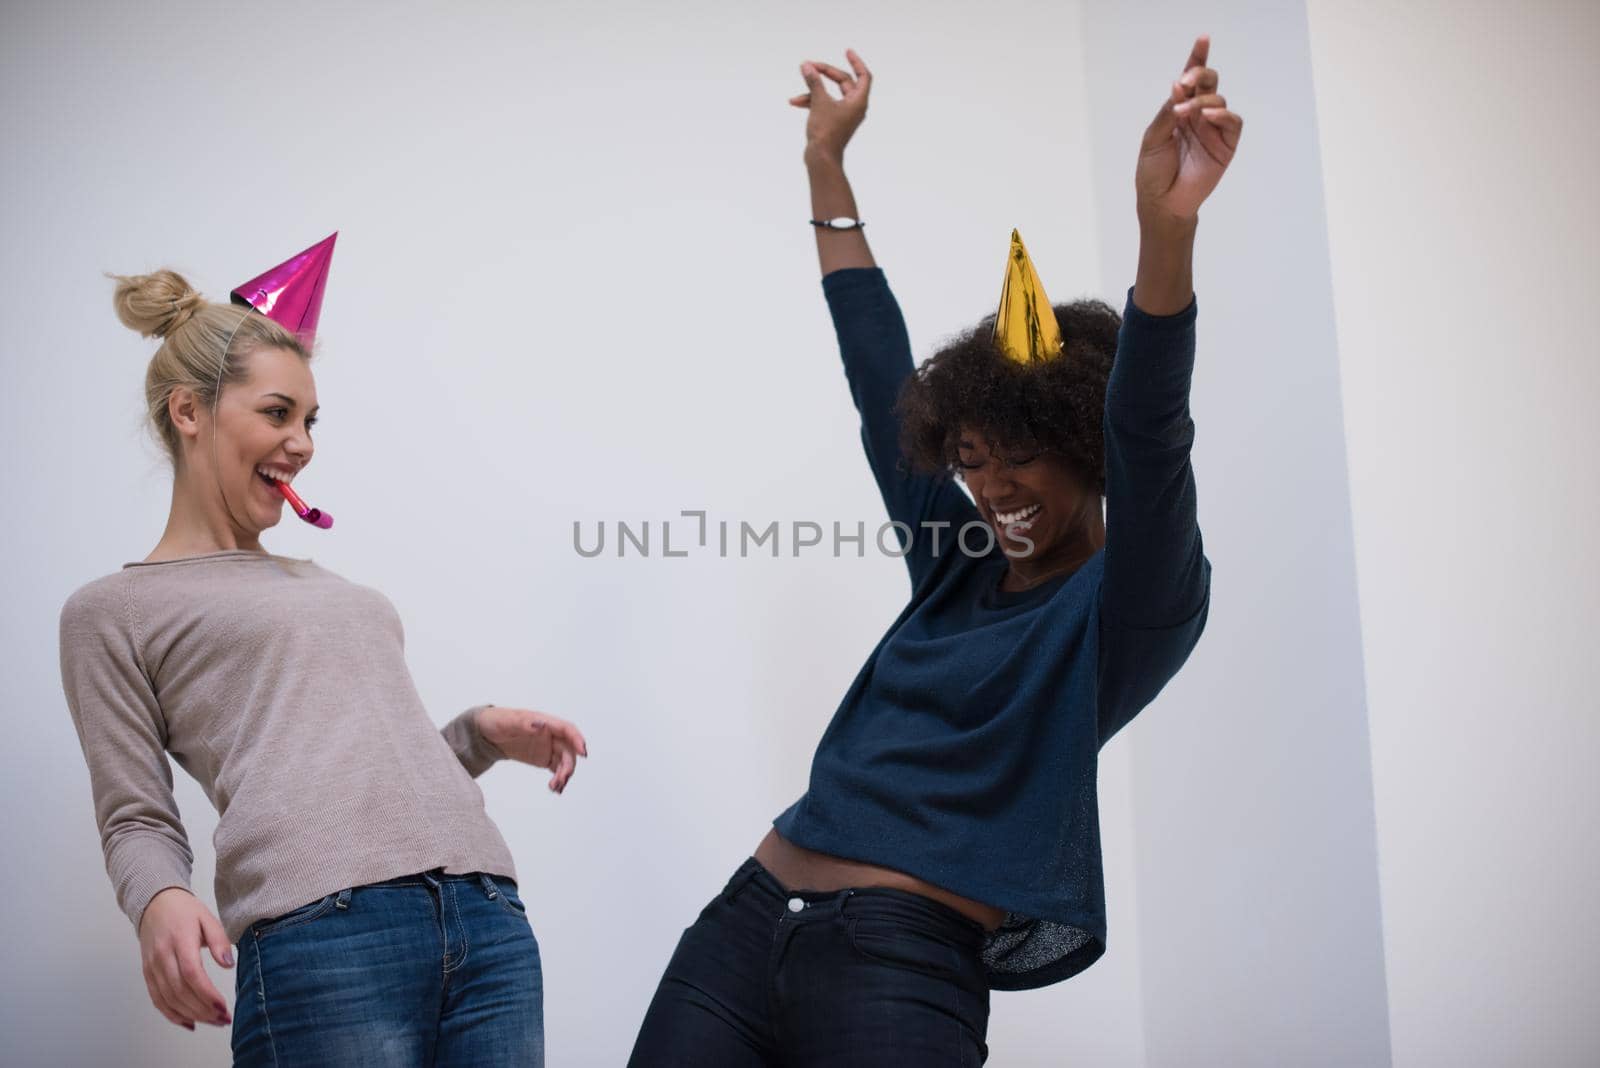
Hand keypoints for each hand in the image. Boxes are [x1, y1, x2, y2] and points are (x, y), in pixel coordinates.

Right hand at [138, 887, 233, 1030]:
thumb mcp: (208, 917)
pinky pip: (157, 999)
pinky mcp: (148, 974)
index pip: (191, 973)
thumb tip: (228, 964)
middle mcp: (162, 956)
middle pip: (180, 991)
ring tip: (213, 1022)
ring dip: (191, 1015)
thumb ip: (219, 940)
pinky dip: (172, 1014)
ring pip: (169, 999)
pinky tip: (190, 1022)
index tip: (223, 1006)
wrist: (154, 904)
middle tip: (223, 1019)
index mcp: (179, 940)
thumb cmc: (184, 911)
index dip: (206, 994)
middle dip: (203, 1009)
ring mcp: (152, 967)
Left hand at [476, 705, 588, 793]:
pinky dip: (558, 778)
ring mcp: (548, 747)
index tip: (583, 753)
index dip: (577, 739)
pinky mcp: (543, 758)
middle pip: (568, 750)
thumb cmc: (497, 721)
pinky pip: (556, 769)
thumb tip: (541, 725)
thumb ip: (524, 724)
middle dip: (568, 765)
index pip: (567, 729)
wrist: (486, 733)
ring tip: (555, 787)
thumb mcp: (507, 722)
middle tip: (561, 779)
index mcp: (545, 722)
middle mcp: (550, 735)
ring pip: (564, 762)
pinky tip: (555, 789)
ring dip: (563, 775)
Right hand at [789, 49, 872, 164]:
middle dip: (826, 73)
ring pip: (831, 94)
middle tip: (811, 66)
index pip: (863, 75)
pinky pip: (824, 105)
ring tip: (799, 88)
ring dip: (814, 89)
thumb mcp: (819, 102)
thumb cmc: (825, 132)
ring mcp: (844, 115)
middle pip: (844, 82)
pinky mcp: (834, 122)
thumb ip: (814, 81)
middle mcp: (854, 107)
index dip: (856, 62)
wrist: (821, 159)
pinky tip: (796, 102)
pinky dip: (812, 101)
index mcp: (858, 101)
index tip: (847, 52)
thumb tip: (807, 66)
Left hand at [1135, 35, 1243, 223]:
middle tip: (1185, 81)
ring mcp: (1213, 129)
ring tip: (1184, 113)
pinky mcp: (1226, 145)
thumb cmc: (1153, 172)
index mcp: (1179, 111)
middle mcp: (1198, 116)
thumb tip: (1177, 85)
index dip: (1197, 58)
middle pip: (1208, 82)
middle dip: (1199, 73)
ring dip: (1202, 100)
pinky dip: (1222, 114)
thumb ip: (1167, 112)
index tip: (1203, 38)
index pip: (1190, 81)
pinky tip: (1208, 115)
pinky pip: (1232, 121)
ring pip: (1218, 99)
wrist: (1161, 202)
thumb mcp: (1153, 138)